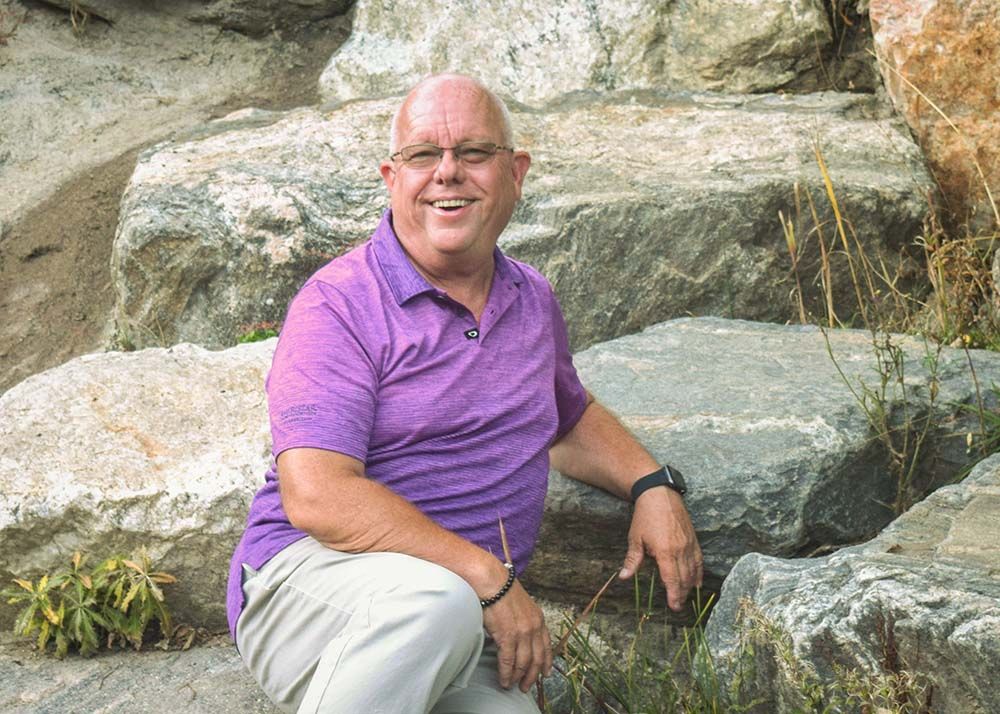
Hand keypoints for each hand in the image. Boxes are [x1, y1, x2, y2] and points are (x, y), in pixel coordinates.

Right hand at [481, 580, 552, 691]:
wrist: (492, 581)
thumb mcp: (521, 603)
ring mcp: (522, 633)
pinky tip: (504, 679)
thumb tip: (518, 633)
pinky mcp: (507, 636)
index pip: (547, 646)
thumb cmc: (501, 588)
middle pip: (537, 659)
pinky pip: (508, 661)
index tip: (545, 673)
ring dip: (518, 677)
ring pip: (523, 663)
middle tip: (525, 686)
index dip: (546, 662)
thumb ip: (523, 619)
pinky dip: (506, 673)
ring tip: (512, 685)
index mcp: (538, 618)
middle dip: (532, 676)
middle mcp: (534, 627)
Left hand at [618, 487, 702, 610]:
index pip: (672, 580)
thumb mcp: (635, 538)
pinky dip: (699, 573)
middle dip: (682, 594)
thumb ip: (632, 560)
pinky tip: (697, 582)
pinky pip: (699, 560)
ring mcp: (689, 544)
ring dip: (690, 586)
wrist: (659, 494)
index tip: (674, 606)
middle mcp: (680, 550)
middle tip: (678, 606)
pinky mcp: (694, 539)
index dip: (674, 595)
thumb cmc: (645, 516)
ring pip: (693, 571)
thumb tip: (623, 577)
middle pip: (684, 578)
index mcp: (665, 552)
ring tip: (686, 596)